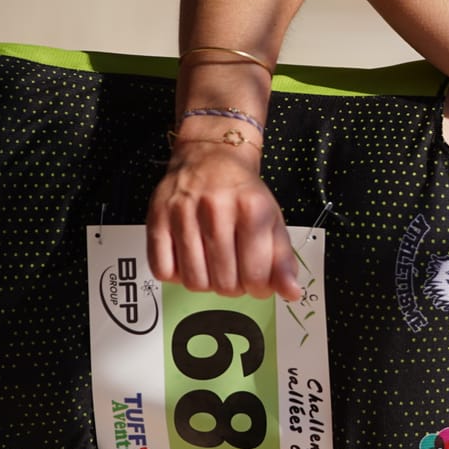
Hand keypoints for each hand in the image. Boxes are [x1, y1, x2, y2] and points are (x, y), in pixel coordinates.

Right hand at [147, 139, 301, 300]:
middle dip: (233, 287)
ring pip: (194, 281)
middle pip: (224, 283)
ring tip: (212, 267)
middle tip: (235, 273)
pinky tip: (189, 261)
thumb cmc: (242, 192)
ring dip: (206, 284)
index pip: (256, 274)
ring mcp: (183, 212)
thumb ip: (283, 259)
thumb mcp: (272, 219)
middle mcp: (216, 207)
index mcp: (251, 208)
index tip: (258, 283)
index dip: (259, 289)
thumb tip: (291, 292)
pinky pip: (162, 269)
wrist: (210, 156)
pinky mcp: (157, 217)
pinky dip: (176, 275)